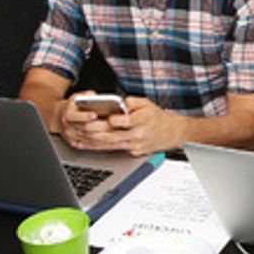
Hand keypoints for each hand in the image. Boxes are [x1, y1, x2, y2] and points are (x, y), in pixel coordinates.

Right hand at [57, 93, 122, 150]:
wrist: (58, 118)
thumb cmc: (73, 107)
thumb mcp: (77, 97)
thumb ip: (86, 95)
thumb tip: (94, 96)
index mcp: (68, 114)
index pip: (74, 116)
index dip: (85, 116)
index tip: (95, 115)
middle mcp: (68, 127)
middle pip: (85, 129)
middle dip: (100, 128)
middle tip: (114, 126)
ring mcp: (72, 137)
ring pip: (90, 139)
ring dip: (105, 138)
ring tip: (119, 135)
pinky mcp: (76, 144)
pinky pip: (91, 146)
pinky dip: (103, 145)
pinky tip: (114, 143)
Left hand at [61, 96, 183, 154]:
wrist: (171, 133)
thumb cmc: (157, 118)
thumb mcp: (147, 103)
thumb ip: (132, 102)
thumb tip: (119, 102)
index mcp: (143, 119)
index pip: (125, 121)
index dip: (112, 120)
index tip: (102, 117)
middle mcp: (139, 134)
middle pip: (114, 135)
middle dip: (96, 132)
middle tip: (83, 127)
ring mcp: (135, 145)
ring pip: (111, 144)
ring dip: (94, 142)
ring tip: (81, 138)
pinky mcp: (133, 152)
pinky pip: (114, 150)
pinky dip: (100, 147)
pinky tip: (90, 145)